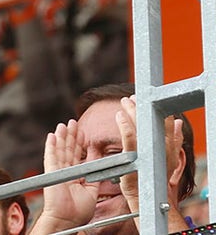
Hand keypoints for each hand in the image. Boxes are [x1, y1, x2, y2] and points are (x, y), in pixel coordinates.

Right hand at [36, 120, 97, 233]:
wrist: (68, 219)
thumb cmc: (79, 211)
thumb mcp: (92, 191)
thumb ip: (94, 176)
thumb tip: (99, 162)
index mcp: (75, 176)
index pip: (78, 156)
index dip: (81, 144)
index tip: (83, 133)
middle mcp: (65, 171)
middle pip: (69, 149)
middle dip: (72, 136)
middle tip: (74, 122)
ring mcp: (57, 171)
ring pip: (60, 149)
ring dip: (62, 136)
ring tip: (64, 124)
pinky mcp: (52, 172)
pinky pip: (51, 156)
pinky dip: (51, 146)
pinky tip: (52, 136)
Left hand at [114, 95, 186, 228]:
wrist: (147, 200)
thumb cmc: (155, 179)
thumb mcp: (167, 159)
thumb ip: (173, 140)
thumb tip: (177, 122)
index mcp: (168, 150)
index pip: (166, 126)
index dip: (160, 111)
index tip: (151, 98)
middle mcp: (161, 152)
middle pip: (154, 125)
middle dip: (144, 109)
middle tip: (135, 96)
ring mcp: (148, 157)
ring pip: (142, 130)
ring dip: (133, 113)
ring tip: (126, 101)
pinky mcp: (134, 161)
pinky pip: (130, 141)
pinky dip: (125, 127)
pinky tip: (119, 116)